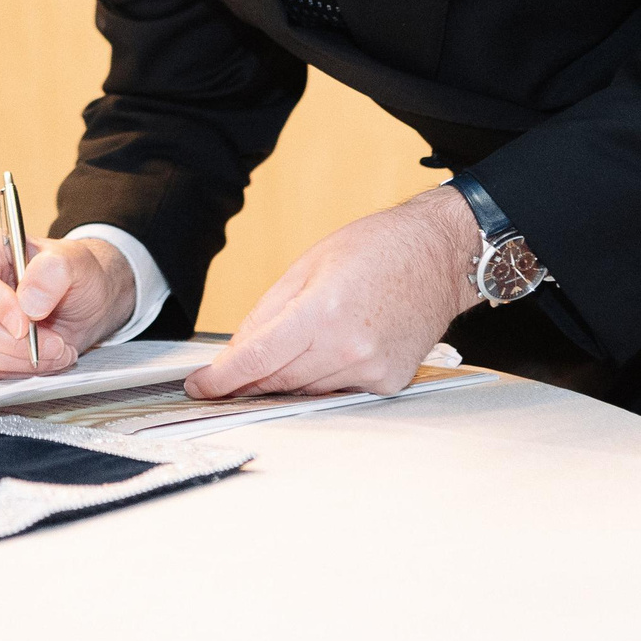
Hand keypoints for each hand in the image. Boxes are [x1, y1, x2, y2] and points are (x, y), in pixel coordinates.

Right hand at [0, 228, 134, 378]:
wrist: (83, 301)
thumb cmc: (74, 273)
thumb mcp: (75, 261)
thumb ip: (52, 272)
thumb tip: (28, 303)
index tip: (24, 324)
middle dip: (14, 341)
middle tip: (55, 343)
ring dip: (21, 358)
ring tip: (57, 350)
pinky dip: (19, 369)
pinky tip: (45, 358)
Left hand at [184, 185, 480, 399]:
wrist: (440, 256)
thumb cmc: (378, 249)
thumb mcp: (308, 265)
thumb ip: (267, 313)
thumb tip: (237, 353)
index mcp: (321, 311)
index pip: (257, 360)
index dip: (221, 379)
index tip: (200, 387)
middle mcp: (347, 347)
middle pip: (277, 381)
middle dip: (248, 380)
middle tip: (230, 377)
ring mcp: (370, 369)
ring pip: (305, 391)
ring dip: (286, 380)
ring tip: (293, 349)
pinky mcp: (388, 382)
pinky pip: (338, 391)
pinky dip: (322, 379)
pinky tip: (330, 352)